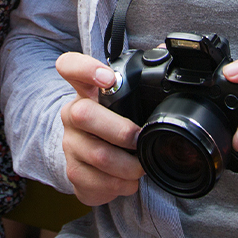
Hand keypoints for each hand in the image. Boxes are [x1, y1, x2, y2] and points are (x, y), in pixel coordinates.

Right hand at [55, 52, 144, 204]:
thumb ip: (141, 79)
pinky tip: (125, 181)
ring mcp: (69, 144)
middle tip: (138, 139)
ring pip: (96, 155)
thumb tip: (168, 51)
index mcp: (85, 91)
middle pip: (82, 115)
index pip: (70, 66)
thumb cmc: (112, 124)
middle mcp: (71, 114)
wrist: (87, 158)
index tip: (107, 78)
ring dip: (127, 166)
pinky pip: (96, 182)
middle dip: (118, 130)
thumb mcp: (123, 100)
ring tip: (140, 168)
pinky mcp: (72, 172)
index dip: (85, 68)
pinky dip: (118, 186)